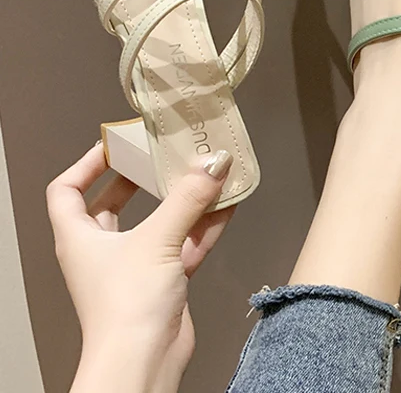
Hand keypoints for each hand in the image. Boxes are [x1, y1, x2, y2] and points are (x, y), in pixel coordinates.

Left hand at [47, 144, 235, 392]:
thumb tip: (213, 162)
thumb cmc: (126, 307)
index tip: (117, 145)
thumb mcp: (157, 238)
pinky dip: (205, 225)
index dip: (88, 164)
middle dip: (140, 179)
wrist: (143, 361)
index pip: (67, 190)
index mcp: (80, 237)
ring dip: (182, 200)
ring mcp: (134, 267)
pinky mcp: (163, 282)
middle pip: (114, 204)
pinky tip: (227, 205)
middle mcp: (102, 251)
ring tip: (205, 173)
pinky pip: (185, 243)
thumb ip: (188, 197)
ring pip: (158, 222)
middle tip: (163, 156)